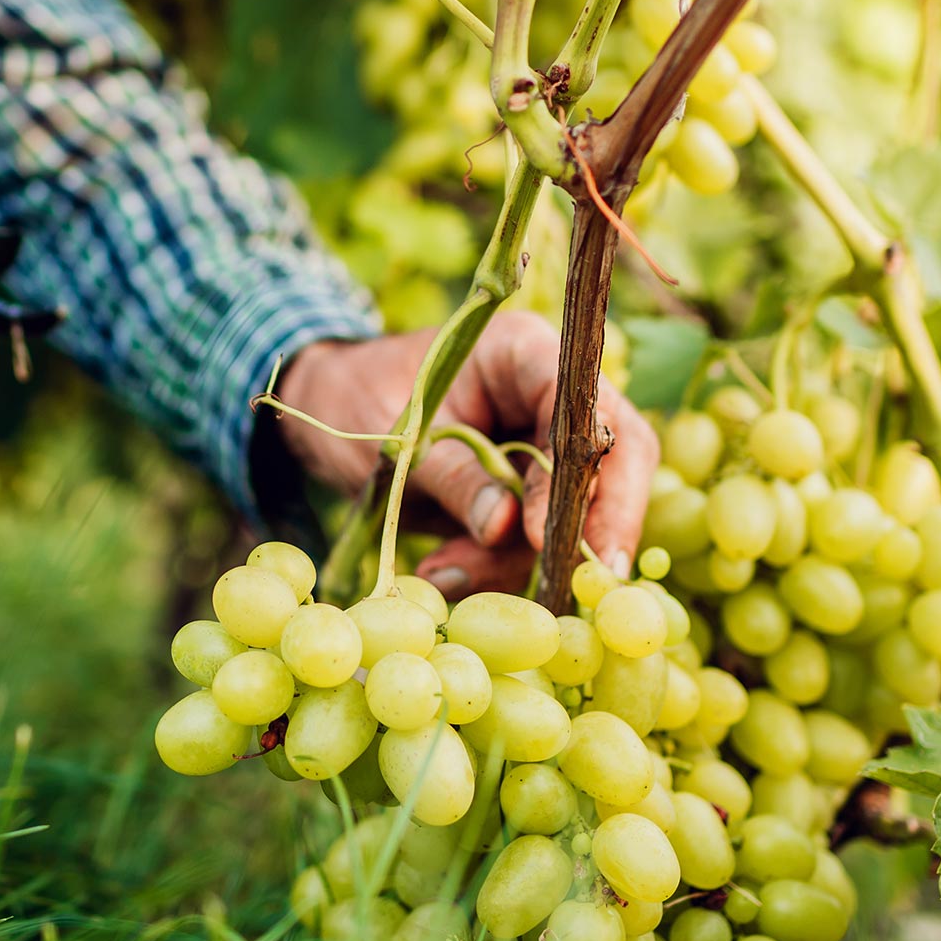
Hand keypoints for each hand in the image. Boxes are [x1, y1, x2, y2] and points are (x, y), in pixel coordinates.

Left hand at [273, 311, 657, 598]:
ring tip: (446, 577)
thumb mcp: (395, 438)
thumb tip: (506, 526)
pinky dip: (499, 565)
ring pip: (577, 508)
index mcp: (522, 352)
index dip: (583, 474)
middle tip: (573, 588)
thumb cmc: (356, 397)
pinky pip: (538, 533)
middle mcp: (549, 394)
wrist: (327, 405)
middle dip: (591, 528)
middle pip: (613, 459)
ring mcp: (543, 440)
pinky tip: (446, 577)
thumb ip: (453, 475)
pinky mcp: (528, 485)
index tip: (547, 538)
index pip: (583, 407)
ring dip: (521, 559)